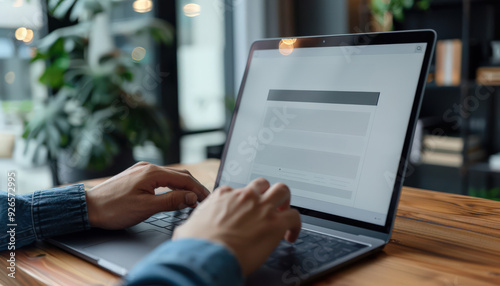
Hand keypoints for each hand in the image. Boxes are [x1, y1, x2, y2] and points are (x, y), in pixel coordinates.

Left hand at [85, 161, 209, 228]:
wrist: (88, 207)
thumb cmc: (113, 209)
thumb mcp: (145, 208)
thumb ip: (171, 201)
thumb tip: (191, 197)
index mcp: (152, 173)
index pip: (184, 179)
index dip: (198, 190)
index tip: (208, 200)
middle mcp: (148, 167)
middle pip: (180, 175)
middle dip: (194, 186)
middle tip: (205, 200)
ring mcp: (142, 170)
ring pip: (171, 176)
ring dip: (184, 186)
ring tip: (193, 198)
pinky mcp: (137, 176)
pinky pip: (161, 178)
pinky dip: (173, 185)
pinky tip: (176, 193)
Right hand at [173, 178, 300, 275]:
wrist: (207, 254)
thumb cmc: (196, 245)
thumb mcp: (187, 228)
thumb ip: (193, 225)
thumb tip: (187, 232)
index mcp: (222, 196)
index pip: (235, 191)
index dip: (242, 202)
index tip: (243, 212)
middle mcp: (243, 196)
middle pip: (262, 183)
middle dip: (267, 193)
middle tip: (268, 208)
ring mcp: (261, 207)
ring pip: (282, 190)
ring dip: (284, 201)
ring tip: (283, 215)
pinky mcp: (275, 222)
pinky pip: (295, 216)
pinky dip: (296, 225)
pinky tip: (291, 235)